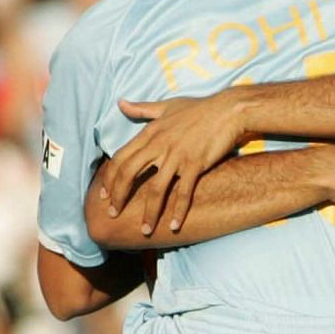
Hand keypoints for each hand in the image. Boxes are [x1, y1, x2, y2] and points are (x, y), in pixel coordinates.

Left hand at [107, 93, 252, 232]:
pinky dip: (178, 211)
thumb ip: (142, 108)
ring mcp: (177, 156)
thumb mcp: (167, 106)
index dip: (109, 178)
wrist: (229, 110)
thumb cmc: (199, 107)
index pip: (120, 158)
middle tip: (113, 214)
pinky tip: (174, 226)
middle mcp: (159, 145)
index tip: (104, 195)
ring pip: (155, 189)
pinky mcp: (196, 164)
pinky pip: (184, 192)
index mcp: (150, 133)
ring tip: (145, 230)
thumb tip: (120, 103)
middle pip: (129, 174)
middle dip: (119, 197)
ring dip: (148, 212)